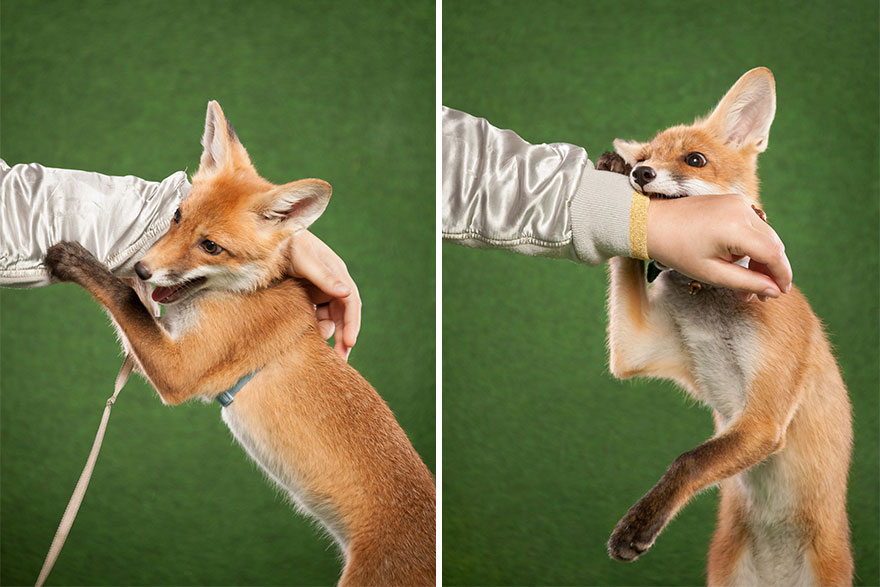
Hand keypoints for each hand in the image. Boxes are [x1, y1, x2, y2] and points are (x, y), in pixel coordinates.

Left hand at [288, 231, 360, 360]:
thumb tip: (347, 293)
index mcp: (337, 273)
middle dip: (344, 337)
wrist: (265, 236)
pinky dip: (313, 328)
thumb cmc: (288, 243)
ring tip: (319, 350)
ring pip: (328, 318)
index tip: (349, 344)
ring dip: (326, 334)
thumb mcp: (305, 260)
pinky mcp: (304, 295)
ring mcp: (317, 290)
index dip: (352, 324)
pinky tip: (306, 339)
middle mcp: (330, 283)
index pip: (351, 303)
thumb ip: (325, 277)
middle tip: (340, 360)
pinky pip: (313, 316)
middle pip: (343, 315)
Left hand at [647, 194, 791, 300]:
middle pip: (773, 243)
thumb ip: (746, 282)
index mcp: (736, 227)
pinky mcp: (733, 201)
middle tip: (759, 294)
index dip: (782, 275)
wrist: (651, 223)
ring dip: (760, 259)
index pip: (773, 254)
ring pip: (764, 236)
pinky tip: (736, 262)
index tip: (781, 293)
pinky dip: (750, 245)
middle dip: (770, 270)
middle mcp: (742, 210)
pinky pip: (752, 226)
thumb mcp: (711, 273)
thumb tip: (774, 291)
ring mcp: (738, 202)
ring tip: (744, 283)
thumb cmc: (676, 250)